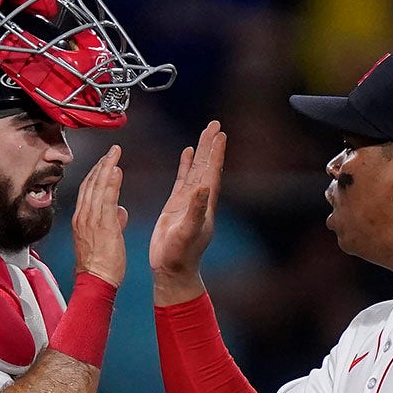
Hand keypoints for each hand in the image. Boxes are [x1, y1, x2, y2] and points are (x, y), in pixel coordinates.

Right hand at [71, 145, 128, 286]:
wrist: (95, 281)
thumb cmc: (99, 267)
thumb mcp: (105, 241)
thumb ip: (113, 222)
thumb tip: (120, 212)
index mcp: (82, 220)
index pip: (88, 191)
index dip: (96, 174)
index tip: (105, 162)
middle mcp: (83, 216)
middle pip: (90, 184)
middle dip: (101, 165)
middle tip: (111, 151)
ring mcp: (91, 219)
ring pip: (97, 187)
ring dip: (106, 167)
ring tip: (114, 154)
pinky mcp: (102, 224)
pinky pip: (106, 198)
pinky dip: (110, 182)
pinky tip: (116, 170)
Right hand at [149, 121, 226, 304]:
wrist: (172, 269)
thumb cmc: (181, 255)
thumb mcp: (189, 231)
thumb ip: (196, 210)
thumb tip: (203, 187)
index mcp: (205, 204)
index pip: (212, 173)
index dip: (216, 153)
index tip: (220, 134)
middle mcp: (200, 199)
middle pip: (207, 166)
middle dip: (211, 145)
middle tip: (215, 124)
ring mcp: (189, 201)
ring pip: (196, 169)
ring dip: (201, 152)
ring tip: (205, 133)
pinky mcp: (176, 204)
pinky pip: (182, 178)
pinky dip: (185, 165)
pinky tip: (187, 153)